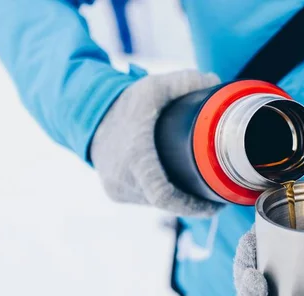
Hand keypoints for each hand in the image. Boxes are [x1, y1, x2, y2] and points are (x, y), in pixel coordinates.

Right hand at [90, 70, 221, 216]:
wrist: (88, 116)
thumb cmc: (124, 104)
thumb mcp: (153, 87)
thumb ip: (184, 82)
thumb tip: (215, 83)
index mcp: (134, 158)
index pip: (164, 196)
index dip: (191, 206)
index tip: (213, 206)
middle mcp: (123, 179)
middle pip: (166, 201)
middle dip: (191, 202)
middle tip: (215, 194)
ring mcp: (117, 189)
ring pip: (155, 202)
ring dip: (176, 198)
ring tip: (198, 187)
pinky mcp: (115, 193)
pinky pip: (144, 199)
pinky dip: (160, 194)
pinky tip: (174, 187)